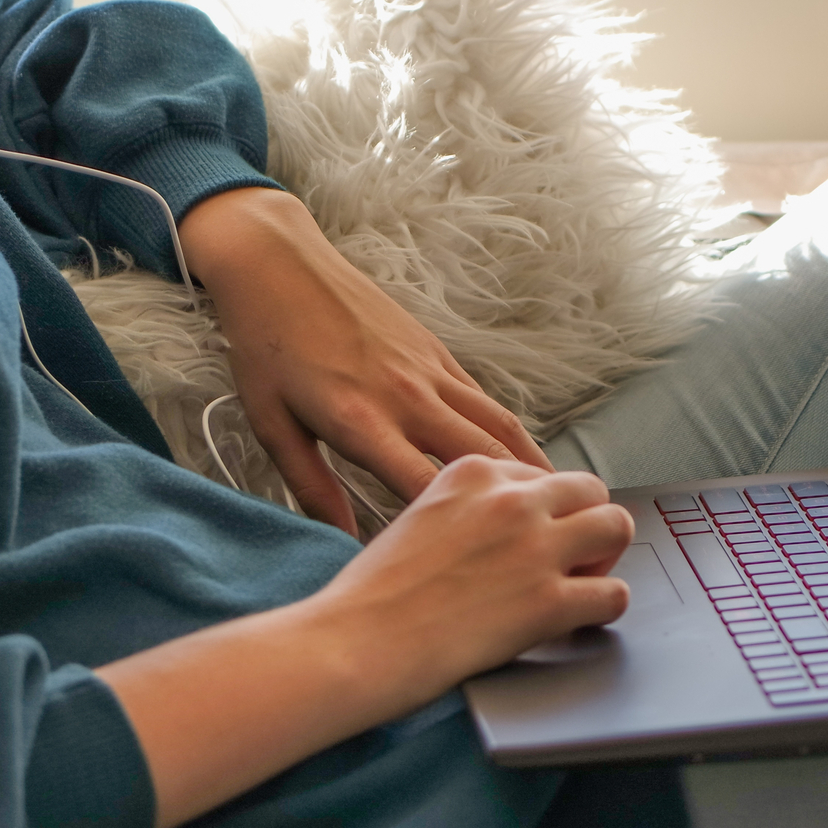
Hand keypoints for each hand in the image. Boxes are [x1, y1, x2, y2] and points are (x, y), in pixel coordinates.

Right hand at [97, 457, 631, 827]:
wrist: (355, 641)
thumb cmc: (372, 593)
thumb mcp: (416, 518)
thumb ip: (465, 510)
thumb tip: (502, 532)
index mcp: (473, 471)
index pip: (542, 474)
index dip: (544, 510)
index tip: (534, 537)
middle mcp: (511, 498)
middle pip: (590, 490)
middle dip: (585, 523)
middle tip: (568, 560)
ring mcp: (534, 547)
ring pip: (616, 528)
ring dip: (604, 558)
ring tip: (579, 585)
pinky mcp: (549, 600)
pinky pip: (613, 594)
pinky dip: (603, 609)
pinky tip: (576, 623)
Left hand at [178, 187, 551, 531]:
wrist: (278, 265)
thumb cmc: (266, 347)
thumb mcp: (272, 425)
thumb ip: (311, 489)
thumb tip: (344, 541)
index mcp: (361, 420)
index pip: (423, 487)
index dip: (455, 530)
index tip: (476, 562)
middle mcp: (407, 396)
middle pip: (485, 457)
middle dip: (522, 503)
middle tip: (551, 541)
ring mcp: (429, 370)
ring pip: (499, 426)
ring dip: (533, 467)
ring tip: (561, 506)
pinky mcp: (437, 353)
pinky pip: (484, 400)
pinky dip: (511, 434)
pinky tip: (524, 460)